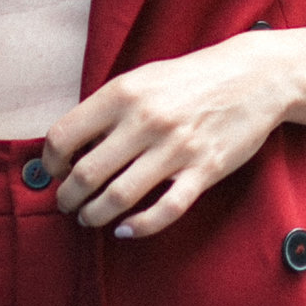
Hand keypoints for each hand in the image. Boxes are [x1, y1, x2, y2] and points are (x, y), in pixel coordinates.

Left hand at [44, 21, 305, 236]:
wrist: (254, 76)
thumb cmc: (191, 78)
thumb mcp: (142, 79)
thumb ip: (107, 108)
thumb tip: (69, 146)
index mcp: (124, 93)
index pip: (63, 136)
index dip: (50, 162)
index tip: (56, 172)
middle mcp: (146, 120)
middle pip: (86, 175)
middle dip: (68, 198)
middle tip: (68, 205)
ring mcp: (176, 147)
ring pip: (118, 198)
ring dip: (95, 216)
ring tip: (91, 218)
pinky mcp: (204, 170)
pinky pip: (165, 210)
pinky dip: (139, 227)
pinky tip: (126, 230)